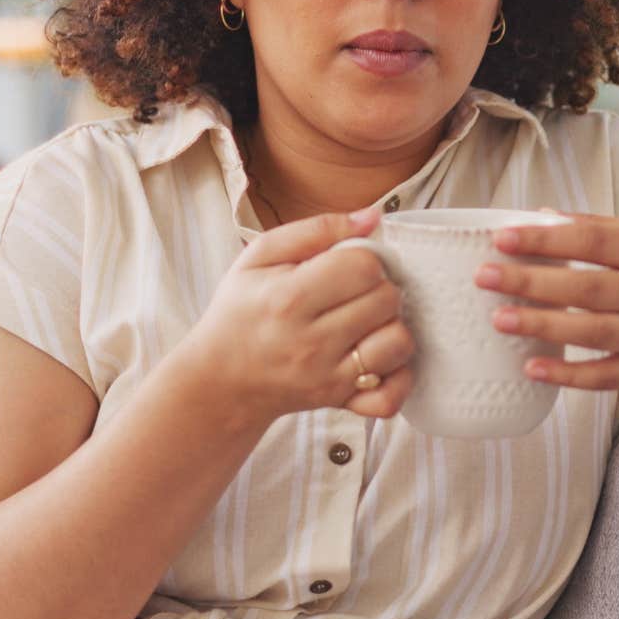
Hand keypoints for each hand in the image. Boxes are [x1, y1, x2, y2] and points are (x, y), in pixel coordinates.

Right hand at [183, 209, 415, 422]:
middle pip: (387, 300)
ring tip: (368, 322)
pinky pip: (391, 397)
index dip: (365, 258)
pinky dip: (397, 378)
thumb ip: (316, 230)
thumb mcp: (260, 257)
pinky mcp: (339, 401)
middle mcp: (311, 341)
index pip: (364, 266)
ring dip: (392, 327)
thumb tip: (373, 217)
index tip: (348, 265)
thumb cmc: (241, 311)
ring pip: (398, 343)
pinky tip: (379, 359)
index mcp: (290, 297)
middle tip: (357, 292)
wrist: (220, 379)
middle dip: (380, 288)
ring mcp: (328, 376)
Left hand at [477, 214, 618, 395]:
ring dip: (544, 324)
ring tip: (498, 318)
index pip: (598, 238)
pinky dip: (571, 376)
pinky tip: (534, 367)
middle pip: (590, 286)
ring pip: (595, 331)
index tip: (504, 234)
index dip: (549, 237)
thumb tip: (545, 217)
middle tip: (484, 274)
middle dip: (533, 280)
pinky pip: (609, 377)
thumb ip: (613, 231)